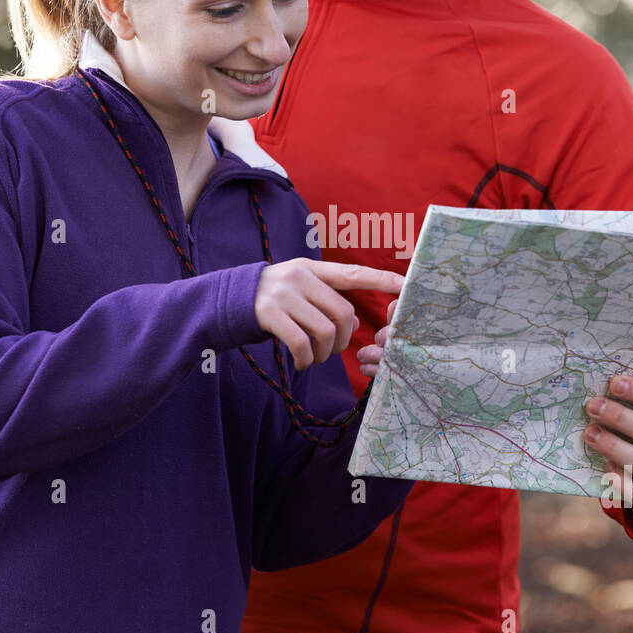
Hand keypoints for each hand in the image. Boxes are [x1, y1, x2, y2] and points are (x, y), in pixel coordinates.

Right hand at [254, 260, 402, 371]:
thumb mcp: (301, 293)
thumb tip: (355, 325)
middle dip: (343, 340)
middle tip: (332, 351)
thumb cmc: (272, 300)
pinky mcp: (270, 314)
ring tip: (314, 359)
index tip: (405, 284)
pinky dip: (306, 359)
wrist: (227, 300)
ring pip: (325, 331)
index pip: (353, 274)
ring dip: (324, 353)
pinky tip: (301, 363)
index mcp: (312, 269)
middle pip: (342, 313)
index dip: (381, 279)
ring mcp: (284, 294)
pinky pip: (301, 343)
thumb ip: (328, 304)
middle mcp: (300, 277)